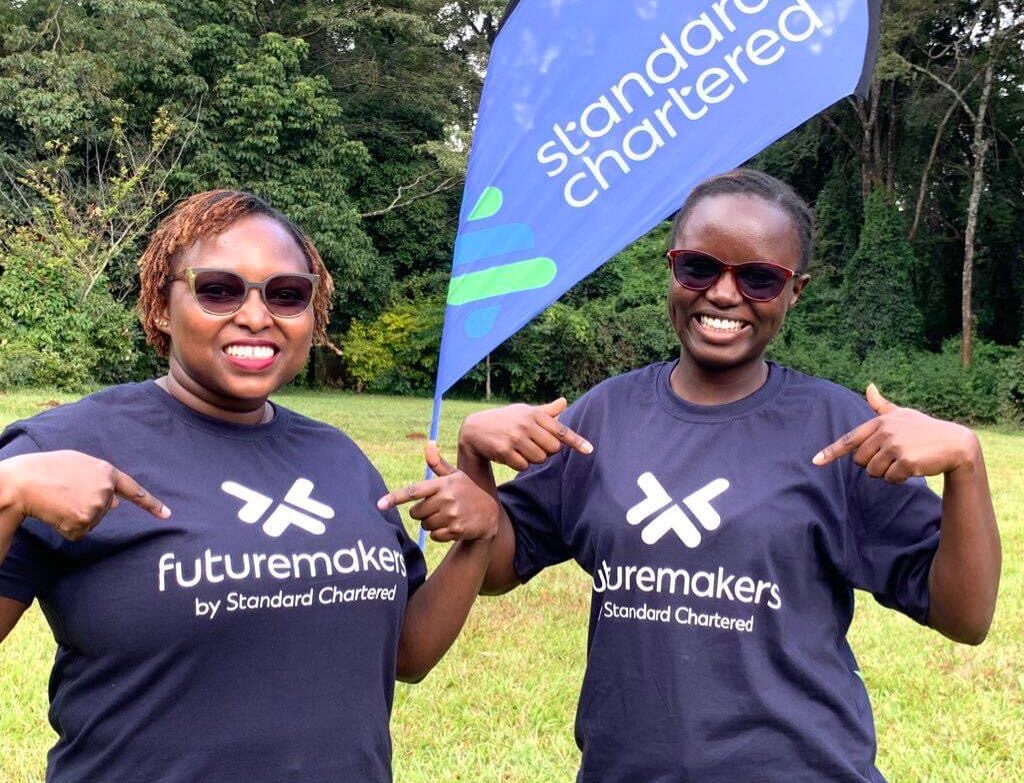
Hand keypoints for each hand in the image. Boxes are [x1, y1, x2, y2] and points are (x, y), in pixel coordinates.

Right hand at [0, 450, 169, 540]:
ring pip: (92, 522)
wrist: (23, 483)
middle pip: (105, 509)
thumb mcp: (79, 465)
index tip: (167, 515)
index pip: (135, 490)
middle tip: (65, 494)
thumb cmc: (47, 469)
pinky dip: (67, 527)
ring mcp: (96, 507)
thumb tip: (117, 503)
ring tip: (58, 500)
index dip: (151, 504)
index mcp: (107, 472)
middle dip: (87, 505)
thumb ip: (100, 479)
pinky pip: (79, 532)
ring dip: (75, 516)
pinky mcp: (84, 522)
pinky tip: (56, 513)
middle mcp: (106, 490)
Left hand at [376, 443, 499, 542]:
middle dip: (422, 512)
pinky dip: (439, 534)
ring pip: (425, 525)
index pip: (413, 491)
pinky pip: (434, 536)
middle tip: (437, 508)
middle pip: (415, 512)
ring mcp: (452, 515)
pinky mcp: (456, 529)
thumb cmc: (468, 492)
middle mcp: (446, 498)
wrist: (490, 514)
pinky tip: (452, 526)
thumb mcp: (455, 476)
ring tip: (447, 516)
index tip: (379, 504)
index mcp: (443, 484)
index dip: (395, 498)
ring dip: (431, 523)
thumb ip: (437, 464)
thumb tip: (428, 443)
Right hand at [458, 397, 592, 470]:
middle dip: (546, 451)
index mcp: (534, 415)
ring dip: (532, 458)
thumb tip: (564, 402)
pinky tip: (510, 454)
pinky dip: (520, 464)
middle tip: (533, 444)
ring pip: (539, 459)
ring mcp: (515, 438)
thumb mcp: (524, 412)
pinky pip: (524, 466)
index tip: (589, 450)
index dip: (576, 441)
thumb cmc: (506, 419)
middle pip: (552, 449)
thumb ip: (546, 411)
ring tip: (520, 448)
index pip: (560, 430)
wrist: (475, 429)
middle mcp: (526, 425)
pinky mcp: (505, 451)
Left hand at [812, 384, 980, 482]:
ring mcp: (895, 447)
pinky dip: (899, 479)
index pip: (850, 439)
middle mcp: (885, 433)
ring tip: (904, 461)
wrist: (955, 444)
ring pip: (874, 472)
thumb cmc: (925, 428)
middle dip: (874, 464)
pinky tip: (913, 468)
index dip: (831, 452)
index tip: (815, 461)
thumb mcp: (903, 414)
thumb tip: (869, 386)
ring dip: (887, 472)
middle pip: (861, 462)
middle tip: (894, 457)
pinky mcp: (906, 461)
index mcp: (880, 422)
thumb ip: (882, 406)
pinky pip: (890, 479)